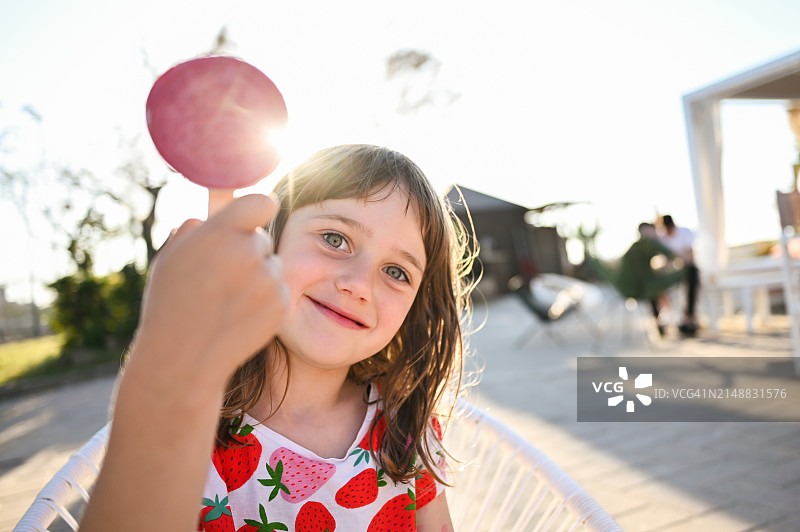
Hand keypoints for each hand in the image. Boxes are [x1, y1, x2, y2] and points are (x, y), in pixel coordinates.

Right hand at [134, 194, 287, 384]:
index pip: (262, 202)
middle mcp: (249, 252)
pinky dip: (265, 301)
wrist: (183, 359)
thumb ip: (195, 227)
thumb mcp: (171, 258)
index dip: (258, 210)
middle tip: (223, 277)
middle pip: (262, 239)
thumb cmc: (171, 305)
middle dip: (248, 252)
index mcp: (221, 232)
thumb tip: (211, 208)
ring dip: (258, 277)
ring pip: (272, 266)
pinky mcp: (281, 304)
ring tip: (227, 301)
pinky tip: (239, 316)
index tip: (254, 218)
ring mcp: (268, 279)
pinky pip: (278, 291)